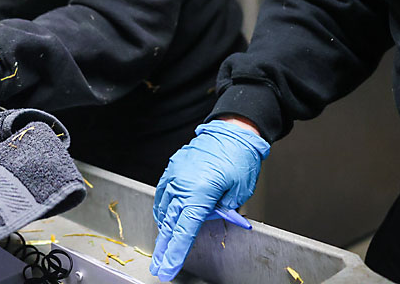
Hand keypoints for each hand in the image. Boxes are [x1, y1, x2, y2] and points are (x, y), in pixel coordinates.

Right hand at [151, 120, 269, 280]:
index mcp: (199, 192)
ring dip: (163, 229)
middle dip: (164, 248)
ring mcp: (175, 174)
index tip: (167, 268)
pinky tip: (164, 218)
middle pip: (169, 224)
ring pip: (163, 209)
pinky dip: (162, 208)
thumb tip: (206, 219)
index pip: (184, 230)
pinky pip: (163, 193)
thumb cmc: (240, 158)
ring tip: (163, 247)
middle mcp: (182, 183)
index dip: (175, 253)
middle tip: (160, 266)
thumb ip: (219, 211)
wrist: (233, 130)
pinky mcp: (173, 168)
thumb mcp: (237, 193)